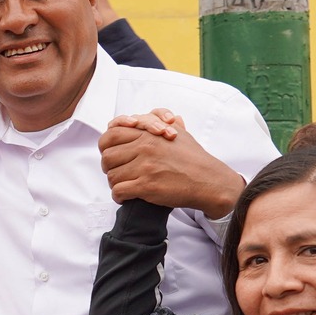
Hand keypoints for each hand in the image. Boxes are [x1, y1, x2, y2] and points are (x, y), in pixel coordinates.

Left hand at [98, 111, 243, 216]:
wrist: (208, 180)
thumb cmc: (194, 158)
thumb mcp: (180, 133)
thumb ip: (166, 123)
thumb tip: (167, 117)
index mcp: (148, 134)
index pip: (111, 135)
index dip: (107, 146)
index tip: (114, 155)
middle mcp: (144, 148)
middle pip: (107, 156)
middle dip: (109, 167)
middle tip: (117, 172)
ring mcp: (144, 167)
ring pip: (111, 176)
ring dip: (115, 183)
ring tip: (124, 185)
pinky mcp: (146, 186)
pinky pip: (118, 191)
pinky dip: (119, 196)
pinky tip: (127, 197)